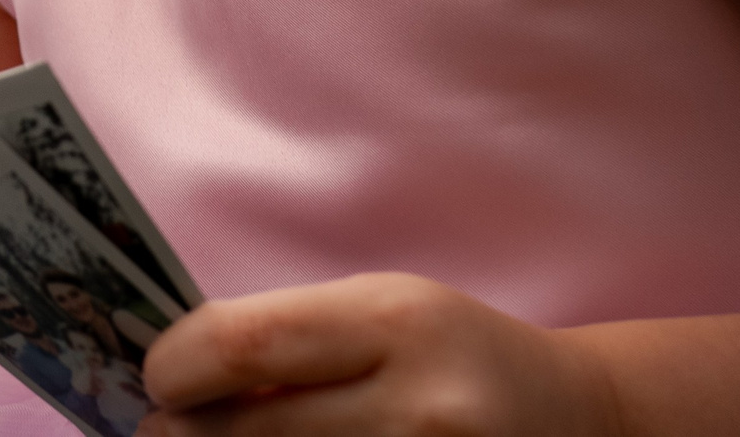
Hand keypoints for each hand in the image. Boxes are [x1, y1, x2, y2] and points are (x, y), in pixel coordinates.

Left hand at [138, 273, 619, 436]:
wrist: (581, 420)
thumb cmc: (452, 357)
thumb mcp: (379, 314)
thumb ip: (284, 337)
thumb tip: (169, 373)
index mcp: (392, 322)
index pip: (237, 344)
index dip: (173, 367)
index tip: (158, 377)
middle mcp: (417, 406)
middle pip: (245, 434)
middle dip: (181, 435)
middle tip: (162, 431)